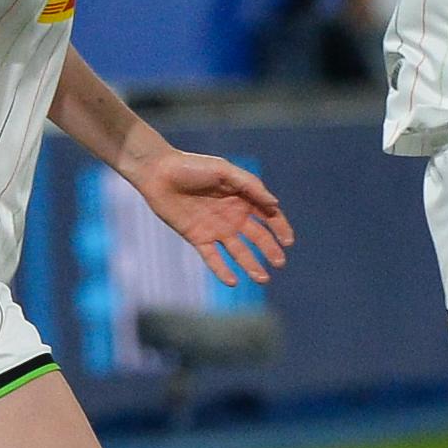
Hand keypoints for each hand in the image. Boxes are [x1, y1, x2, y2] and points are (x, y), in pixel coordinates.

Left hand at [134, 151, 294, 285]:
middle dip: (270, 250)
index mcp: (242, 197)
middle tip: (279, 263)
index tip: (288, 241)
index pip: (268, 216)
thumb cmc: (193, 166)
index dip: (280, 228)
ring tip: (263, 279)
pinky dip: (223, 270)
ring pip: (238, 251)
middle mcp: (232, 215)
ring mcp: (216, 228)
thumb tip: (274, 204)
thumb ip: (250, 185)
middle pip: (257, 237)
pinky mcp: (198, 238)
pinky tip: (233, 281)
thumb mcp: (224, 171)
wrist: (159, 173)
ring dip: (251, 265)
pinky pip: (213, 258)